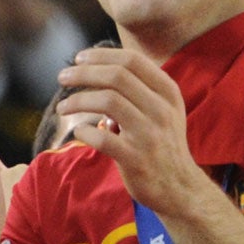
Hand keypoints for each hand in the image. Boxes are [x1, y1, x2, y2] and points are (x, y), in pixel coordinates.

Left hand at [56, 47, 213, 217]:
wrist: (181, 188)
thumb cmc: (163, 143)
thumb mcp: (163, 110)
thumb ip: (138, 88)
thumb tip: (95, 66)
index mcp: (168, 93)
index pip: (132, 60)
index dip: (101, 55)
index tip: (78, 58)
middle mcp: (162, 110)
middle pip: (116, 76)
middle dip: (83, 73)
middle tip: (62, 77)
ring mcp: (150, 135)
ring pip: (108, 101)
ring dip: (78, 100)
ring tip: (63, 106)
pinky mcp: (137, 160)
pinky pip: (102, 138)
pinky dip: (84, 131)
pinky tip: (79, 131)